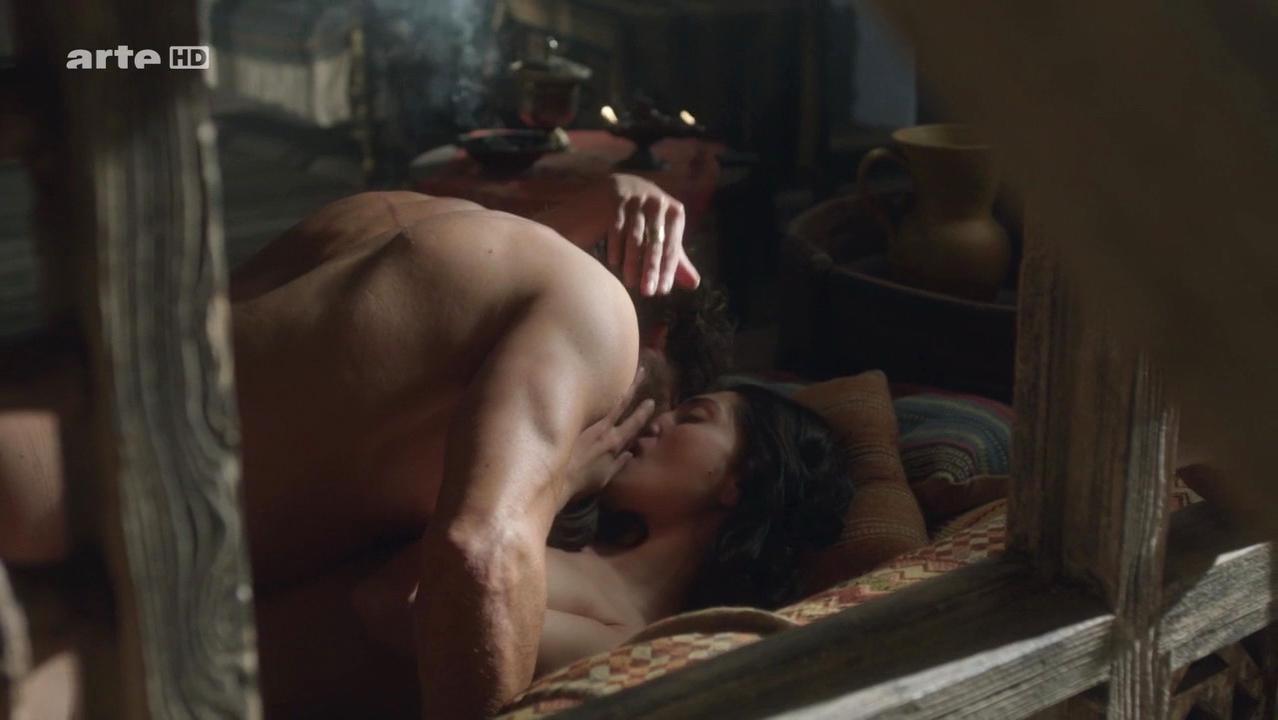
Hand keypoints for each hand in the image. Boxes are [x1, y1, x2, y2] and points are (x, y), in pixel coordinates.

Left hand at [563, 366, 655, 500]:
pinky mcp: (570, 418)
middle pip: (622, 402)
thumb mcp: (603, 478)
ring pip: (605, 396)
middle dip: (634, 386)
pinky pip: (583, 398)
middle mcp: (603, 427)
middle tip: (642, 371)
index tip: (651, 401)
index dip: (643, 412)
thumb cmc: (578, 483)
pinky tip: (589, 376)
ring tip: (618, 368)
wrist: (551, 479)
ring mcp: (586, 420)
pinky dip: (589, 387)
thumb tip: (629, 454)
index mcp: (614, 443)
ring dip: (614, 382)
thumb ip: (617, 465)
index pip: (633, 424)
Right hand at [604, 174, 701, 296]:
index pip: (672, 247)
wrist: (617, 188)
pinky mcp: (616, 199)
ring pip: (635, 237)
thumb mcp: (663, 235)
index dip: (668, 270)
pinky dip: (616, 247)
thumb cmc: (644, 218)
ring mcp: (637, 200)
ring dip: (632, 262)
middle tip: (647, 292)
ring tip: (630, 283)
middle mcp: (658, 203)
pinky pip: (617, 228)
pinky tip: (614, 263)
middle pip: (656, 243)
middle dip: (651, 269)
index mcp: (674, 213)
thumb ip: (676, 260)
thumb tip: (694, 284)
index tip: (662, 291)